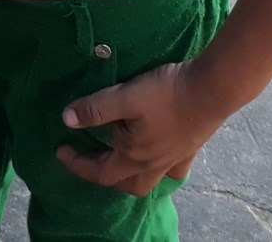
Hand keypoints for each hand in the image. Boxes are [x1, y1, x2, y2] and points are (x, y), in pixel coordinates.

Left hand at [56, 62, 235, 196]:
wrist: (212, 89)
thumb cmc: (167, 93)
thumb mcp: (125, 96)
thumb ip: (95, 109)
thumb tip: (66, 120)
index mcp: (134, 155)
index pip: (99, 171)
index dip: (77, 163)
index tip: (60, 150)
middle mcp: (154, 165)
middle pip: (123, 183)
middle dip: (100, 174)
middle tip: (85, 156)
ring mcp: (174, 159)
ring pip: (147, 181)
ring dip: (127, 176)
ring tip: (117, 160)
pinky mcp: (190, 149)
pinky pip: (172, 170)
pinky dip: (159, 169)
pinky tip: (156, 156)